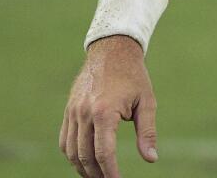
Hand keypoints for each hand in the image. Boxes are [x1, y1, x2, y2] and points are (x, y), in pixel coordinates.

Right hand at [60, 36, 158, 176]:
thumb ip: (147, 132)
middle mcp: (84, 113)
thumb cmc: (133, 77)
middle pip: (85, 155)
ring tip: (97, 176)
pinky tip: (85, 161)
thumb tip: (151, 159)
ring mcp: (73, 112)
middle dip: (96, 174)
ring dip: (83, 168)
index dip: (110, 172)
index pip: (104, 152)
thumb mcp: (147, 102)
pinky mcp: (68, 111)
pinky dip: (73, 154)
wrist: (112, 51)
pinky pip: (65, 140)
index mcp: (104, 112)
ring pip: (71, 151)